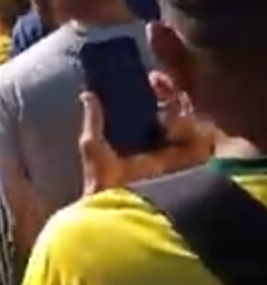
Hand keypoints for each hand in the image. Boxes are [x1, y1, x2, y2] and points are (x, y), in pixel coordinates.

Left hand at [80, 71, 215, 195]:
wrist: (125, 207)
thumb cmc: (105, 182)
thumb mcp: (93, 147)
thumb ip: (93, 121)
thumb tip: (88, 94)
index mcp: (136, 140)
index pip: (148, 110)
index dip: (150, 93)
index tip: (149, 77)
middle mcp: (158, 145)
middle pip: (169, 111)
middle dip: (166, 93)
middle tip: (157, 78)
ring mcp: (176, 152)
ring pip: (184, 118)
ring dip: (176, 102)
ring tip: (164, 89)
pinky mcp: (191, 160)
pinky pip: (197, 133)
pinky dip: (187, 121)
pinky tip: (174, 113)